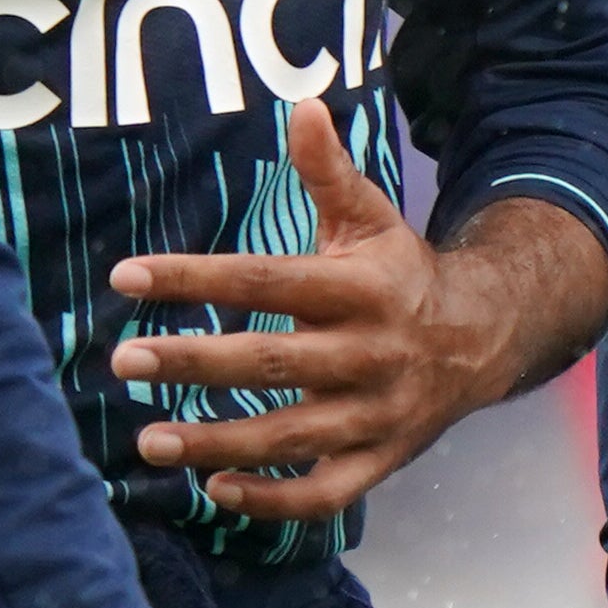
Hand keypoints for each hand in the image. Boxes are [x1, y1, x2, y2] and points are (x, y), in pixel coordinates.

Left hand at [106, 99, 607, 520]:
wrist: (483, 339)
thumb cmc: (401, 273)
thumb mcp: (372, 218)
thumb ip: (329, 171)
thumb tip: (303, 106)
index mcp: (361, 288)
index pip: (265, 280)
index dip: (194, 278)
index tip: (127, 276)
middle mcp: (371, 353)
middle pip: (273, 362)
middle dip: (194, 364)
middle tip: (124, 363)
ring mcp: (377, 415)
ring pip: (292, 437)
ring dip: (217, 441)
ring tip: (148, 441)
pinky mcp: (380, 461)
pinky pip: (325, 494)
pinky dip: (273, 500)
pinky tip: (215, 488)